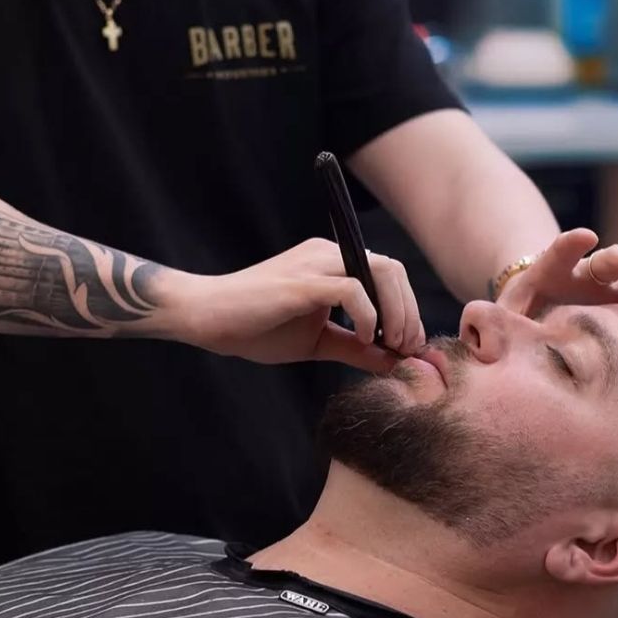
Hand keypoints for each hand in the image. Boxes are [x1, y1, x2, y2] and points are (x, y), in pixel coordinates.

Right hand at [165, 238, 424, 372]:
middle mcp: (329, 254)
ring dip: (396, 312)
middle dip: (409, 312)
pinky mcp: (303, 282)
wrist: (208, 319)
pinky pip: (352, 289)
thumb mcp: (320, 343)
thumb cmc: (257, 327)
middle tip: (407, 349)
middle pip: (393, 270)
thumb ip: (357, 349)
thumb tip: (394, 363)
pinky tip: (364, 339)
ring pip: (381, 272)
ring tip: (391, 345)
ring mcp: (317, 264)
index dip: (408, 310)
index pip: (389, 275)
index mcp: (334, 264)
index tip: (409, 347)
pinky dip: (369, 316)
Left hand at [496, 229, 617, 319]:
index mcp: (553, 269)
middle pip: (613, 261)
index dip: (570, 243)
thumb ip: (492, 325)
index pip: (561, 249)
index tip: (584, 235)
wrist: (539, 305)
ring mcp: (614, 286)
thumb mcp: (502, 316)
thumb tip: (474, 341)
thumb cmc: (518, 313)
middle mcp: (589, 272)